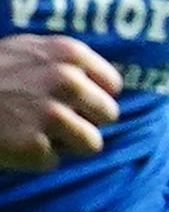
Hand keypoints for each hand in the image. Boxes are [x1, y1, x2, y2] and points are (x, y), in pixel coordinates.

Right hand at [0, 35, 119, 170]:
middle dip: (84, 121)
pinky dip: (35, 158)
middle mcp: (66, 80)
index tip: (71, 101)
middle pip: (108, 115)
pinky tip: (13, 142)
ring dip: (66, 144)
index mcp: (68, 53)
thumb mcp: (25, 50)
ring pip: (92, 143)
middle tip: (51, 120)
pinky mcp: (35, 146)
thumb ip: (65, 60)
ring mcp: (51, 114)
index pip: (112, 85)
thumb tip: (110, 84)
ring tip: (35, 132)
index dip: (92, 97)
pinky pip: (54, 161)